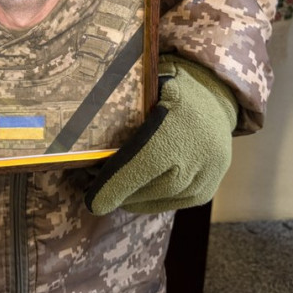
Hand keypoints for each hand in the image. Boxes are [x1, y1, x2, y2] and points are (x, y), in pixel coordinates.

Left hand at [85, 55, 237, 214]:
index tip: (91, 201)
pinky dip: (151, 200)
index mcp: (175, 126)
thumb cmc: (167, 89)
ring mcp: (206, 175)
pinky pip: (174, 203)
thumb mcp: (144, 90)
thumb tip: (79, 131)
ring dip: (132, 199)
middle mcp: (196, 155)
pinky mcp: (207, 189)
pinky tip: (136, 193)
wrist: (213, 97)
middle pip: (147, 189)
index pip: (139, 167)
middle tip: (94, 189)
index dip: (112, 187)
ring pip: (159, 200)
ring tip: (113, 190)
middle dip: (117, 192)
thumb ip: (119, 112)